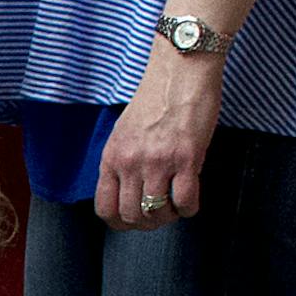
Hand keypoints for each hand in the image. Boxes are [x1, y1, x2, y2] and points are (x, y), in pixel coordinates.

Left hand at [96, 46, 222, 226]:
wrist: (179, 72)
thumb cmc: (155, 101)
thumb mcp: (123, 134)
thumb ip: (122, 163)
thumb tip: (128, 193)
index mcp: (111, 158)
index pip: (104, 208)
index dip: (119, 222)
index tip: (133, 221)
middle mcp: (130, 163)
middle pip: (131, 216)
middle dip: (146, 224)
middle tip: (160, 216)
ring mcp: (157, 161)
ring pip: (156, 212)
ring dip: (168, 217)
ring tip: (175, 208)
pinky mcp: (185, 157)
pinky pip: (184, 200)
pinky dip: (188, 208)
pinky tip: (190, 202)